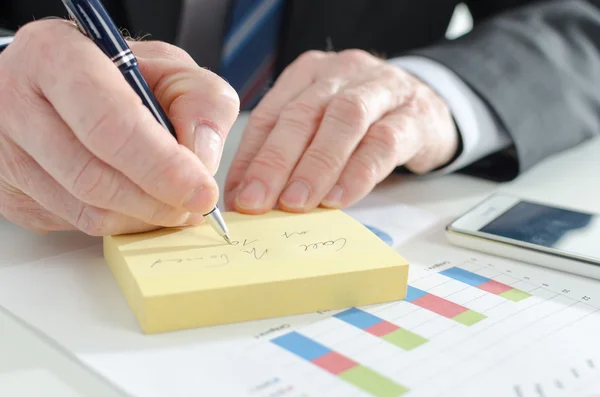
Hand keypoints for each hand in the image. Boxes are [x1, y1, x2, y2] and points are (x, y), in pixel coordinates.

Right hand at [0, 20, 238, 234]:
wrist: (63, 83)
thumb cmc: (118, 74)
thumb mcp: (172, 68)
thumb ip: (201, 101)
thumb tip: (202, 159)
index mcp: (57, 57)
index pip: (110, 125)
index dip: (162, 167)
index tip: (202, 192)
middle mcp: (17, 103)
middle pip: (94, 178)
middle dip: (158, 202)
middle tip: (194, 206)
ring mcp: (6, 153)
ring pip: (86, 211)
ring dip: (142, 217)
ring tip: (172, 202)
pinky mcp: (10, 191)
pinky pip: (75, 224)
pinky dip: (119, 221)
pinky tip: (136, 200)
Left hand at [225, 50, 457, 212]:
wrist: (428, 107)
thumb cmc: (364, 122)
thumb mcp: (321, 129)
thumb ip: (287, 156)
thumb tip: (246, 198)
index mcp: (309, 74)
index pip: (271, 115)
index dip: (250, 157)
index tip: (237, 196)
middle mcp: (341, 73)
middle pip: (302, 114)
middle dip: (274, 162)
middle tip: (256, 202)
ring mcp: (380, 89)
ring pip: (342, 121)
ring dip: (315, 166)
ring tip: (295, 203)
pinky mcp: (413, 114)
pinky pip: (384, 142)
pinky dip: (358, 173)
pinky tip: (339, 198)